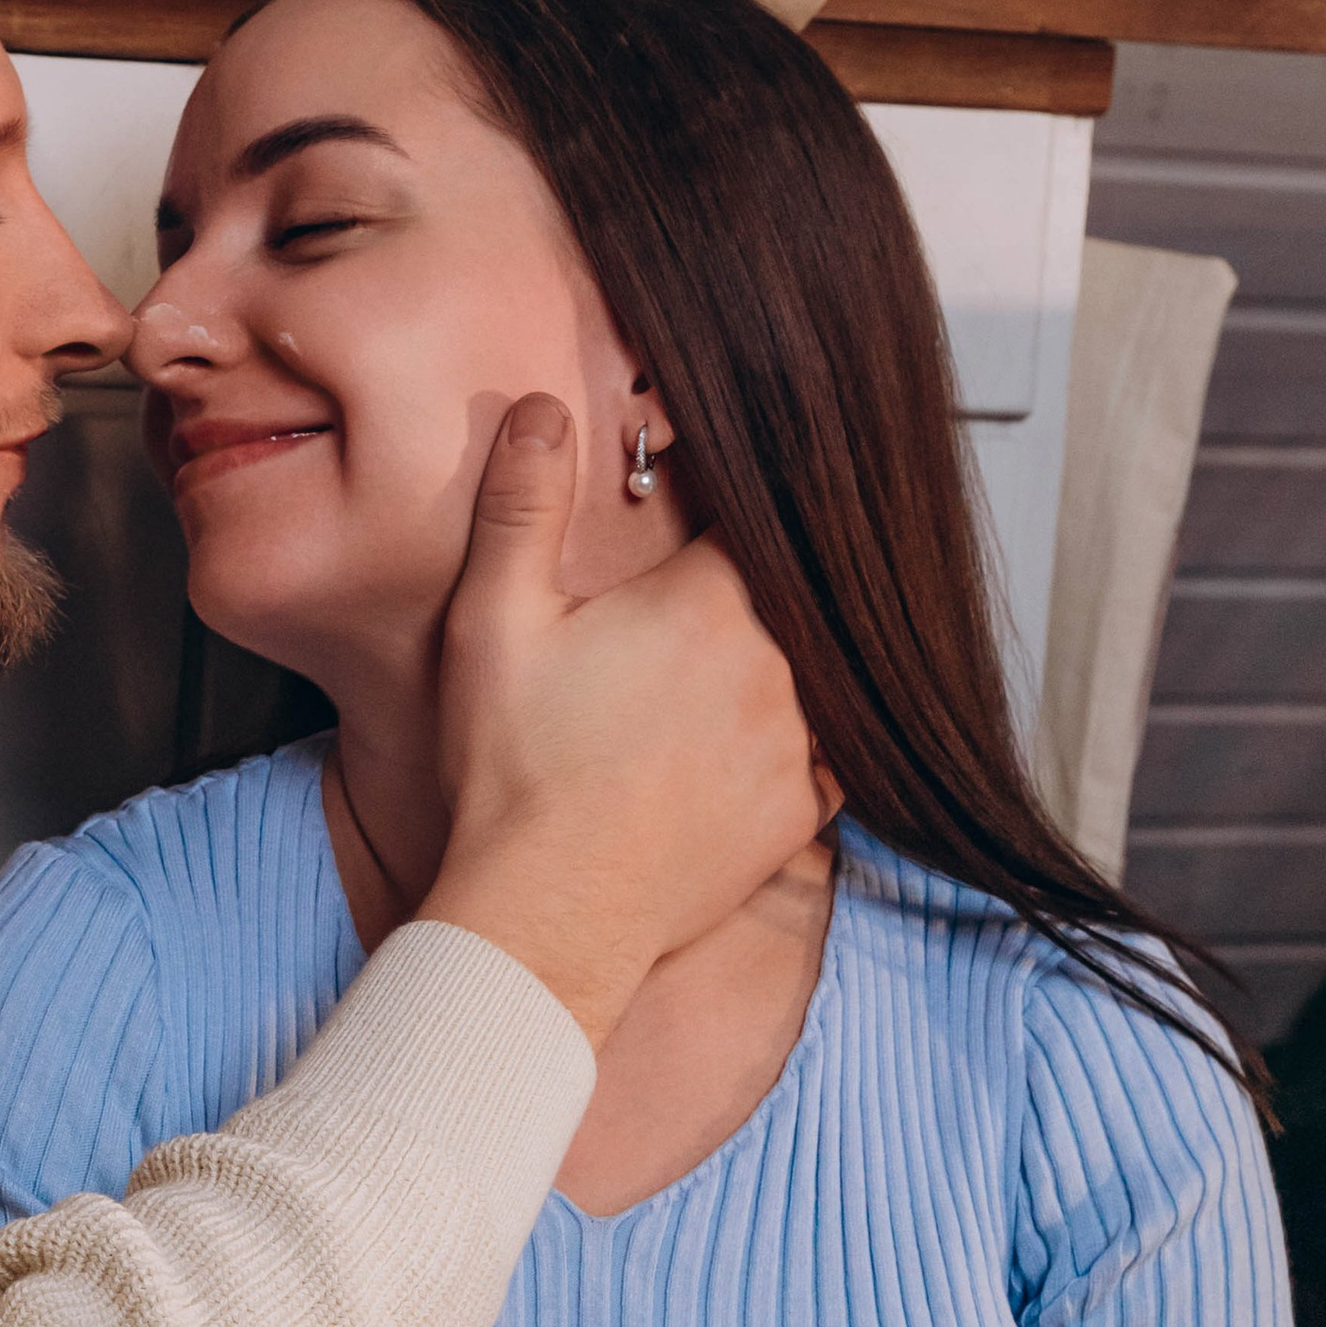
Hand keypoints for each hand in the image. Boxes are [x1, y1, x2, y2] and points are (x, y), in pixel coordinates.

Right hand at [423, 396, 825, 1047]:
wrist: (547, 914)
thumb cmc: (514, 771)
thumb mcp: (496, 623)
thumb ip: (523, 506)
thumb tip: (541, 412)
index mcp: (712, 600)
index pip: (756, 516)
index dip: (734, 506)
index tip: (709, 514)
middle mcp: (779, 663)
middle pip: (795, 592)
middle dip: (755, 588)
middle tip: (699, 608)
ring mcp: (801, 741)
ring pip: (819, 670)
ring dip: (786, 660)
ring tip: (724, 672)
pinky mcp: (802, 811)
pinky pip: (829, 752)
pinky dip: (801, 736)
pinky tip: (755, 736)